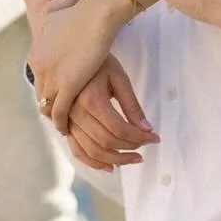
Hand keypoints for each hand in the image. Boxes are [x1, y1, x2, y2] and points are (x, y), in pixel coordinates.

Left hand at [29, 0, 132, 131]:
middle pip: (41, 95)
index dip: (48, 91)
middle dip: (49, 107)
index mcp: (37, 53)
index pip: (38, 80)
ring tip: (65, 127)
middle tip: (60, 118)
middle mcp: (39, 67)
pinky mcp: (66, 86)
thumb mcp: (60, 19)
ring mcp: (51, 77)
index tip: (57, 98)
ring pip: (47, 106)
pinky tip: (67, 129)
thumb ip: (54, 26)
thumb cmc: (85, 12)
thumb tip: (55, 19)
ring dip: (54, 118)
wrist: (96, 14)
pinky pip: (59, 111)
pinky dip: (61, 123)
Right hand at [62, 57, 158, 171]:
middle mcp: (75, 113)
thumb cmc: (99, 63)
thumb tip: (148, 129)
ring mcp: (67, 121)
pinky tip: (110, 167)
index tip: (155, 138)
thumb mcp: (119, 78)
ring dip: (115, 159)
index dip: (140, 137)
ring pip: (92, 150)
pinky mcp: (65, 125)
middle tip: (147, 146)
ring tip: (134, 159)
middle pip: (106, 141)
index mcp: (90, 99)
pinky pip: (77, 150)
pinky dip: (93, 162)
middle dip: (130, 148)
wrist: (70, 53)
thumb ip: (132, 106)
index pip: (120, 128)